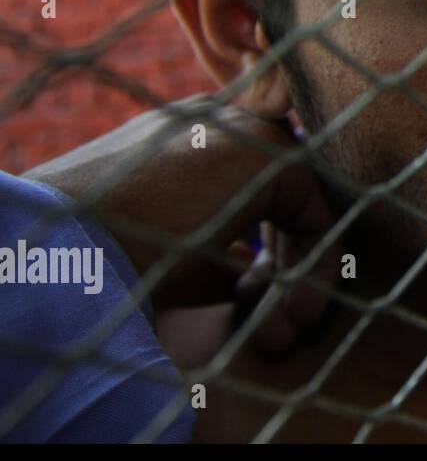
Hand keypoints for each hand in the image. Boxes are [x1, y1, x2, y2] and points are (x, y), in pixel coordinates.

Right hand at [22, 94, 341, 355]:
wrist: (72, 250)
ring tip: (282, 337)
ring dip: (301, 280)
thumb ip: (226, 247)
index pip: (261, 191)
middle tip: (277, 333)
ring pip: (308, 212)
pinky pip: (321, 217)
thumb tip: (256, 266)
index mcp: (200, 136)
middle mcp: (230, 123)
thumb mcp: (179, 249)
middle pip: (289, 202)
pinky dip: (317, 269)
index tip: (247, 302)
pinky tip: (297, 315)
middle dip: (288, 273)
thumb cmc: (115, 257)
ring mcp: (253, 130)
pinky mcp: (275, 155)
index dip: (267, 255)